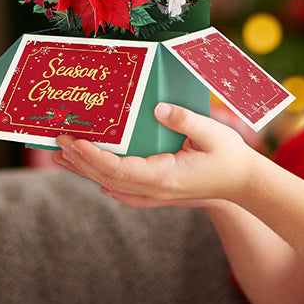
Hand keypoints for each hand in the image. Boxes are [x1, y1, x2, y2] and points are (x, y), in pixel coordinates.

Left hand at [54, 102, 256, 207]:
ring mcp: (156, 194)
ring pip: (112, 184)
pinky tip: (95, 177)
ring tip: (63, 155)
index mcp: (165, 176)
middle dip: (81, 160)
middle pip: (108, 178)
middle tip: (58, 140)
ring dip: (86, 170)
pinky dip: (105, 180)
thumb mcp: (213, 133)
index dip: (93, 157)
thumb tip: (158, 108)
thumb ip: (185, 120)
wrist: (244, 185)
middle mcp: (156, 189)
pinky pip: (125, 190)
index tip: (74, 142)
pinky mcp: (158, 192)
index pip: (119, 169)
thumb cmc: (230, 157)